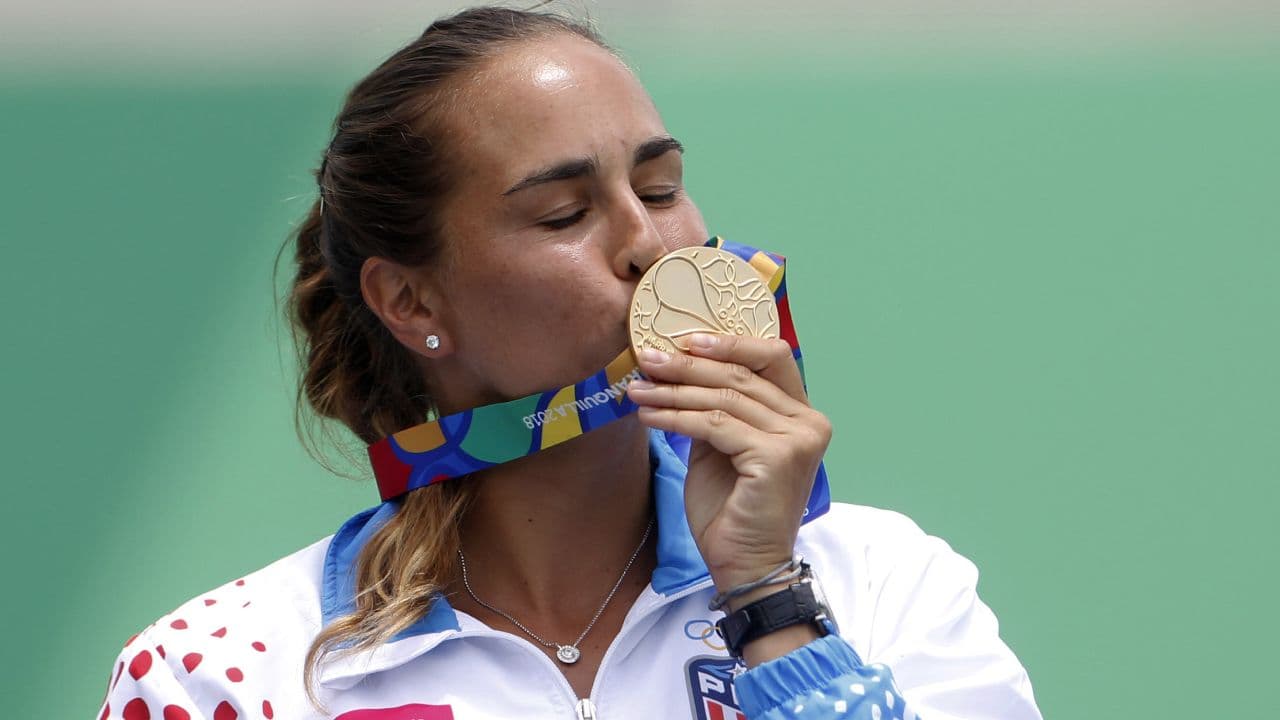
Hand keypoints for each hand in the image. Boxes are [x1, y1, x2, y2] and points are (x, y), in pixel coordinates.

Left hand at [627, 333, 831, 595]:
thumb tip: (678, 368)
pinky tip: (648, 416)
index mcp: (802, 415)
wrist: (745, 565)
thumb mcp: (722, 447)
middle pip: (742, 375)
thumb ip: (716, 409)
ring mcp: (797, 440)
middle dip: (687, 365)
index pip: (772, 357)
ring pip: (724, 398)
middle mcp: (808, 422)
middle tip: (646, 357)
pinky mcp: (776, 458)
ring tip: (637, 388)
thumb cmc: (732, 510)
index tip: (683, 339)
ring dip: (673, 391)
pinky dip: (676, 417)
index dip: (728, 343)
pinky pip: (714, 426)